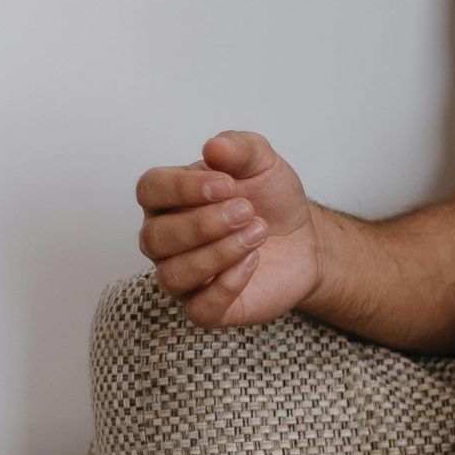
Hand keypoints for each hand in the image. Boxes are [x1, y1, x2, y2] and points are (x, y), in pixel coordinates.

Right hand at [135, 131, 323, 328]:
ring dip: (217, 254)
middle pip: (155, 237)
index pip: (150, 190)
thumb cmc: (271, 200)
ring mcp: (184, 276)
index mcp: (168, 199)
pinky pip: (198, 308)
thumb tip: (214, 146)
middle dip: (203, 224)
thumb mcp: (262, 163)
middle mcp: (166, 240)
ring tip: (257, 234)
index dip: (183, 188)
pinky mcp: (207, 307)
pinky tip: (253, 263)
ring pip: (173, 275)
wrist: (304, 239)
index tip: (227, 184)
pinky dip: (226, 286)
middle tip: (247, 211)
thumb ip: (239, 148)